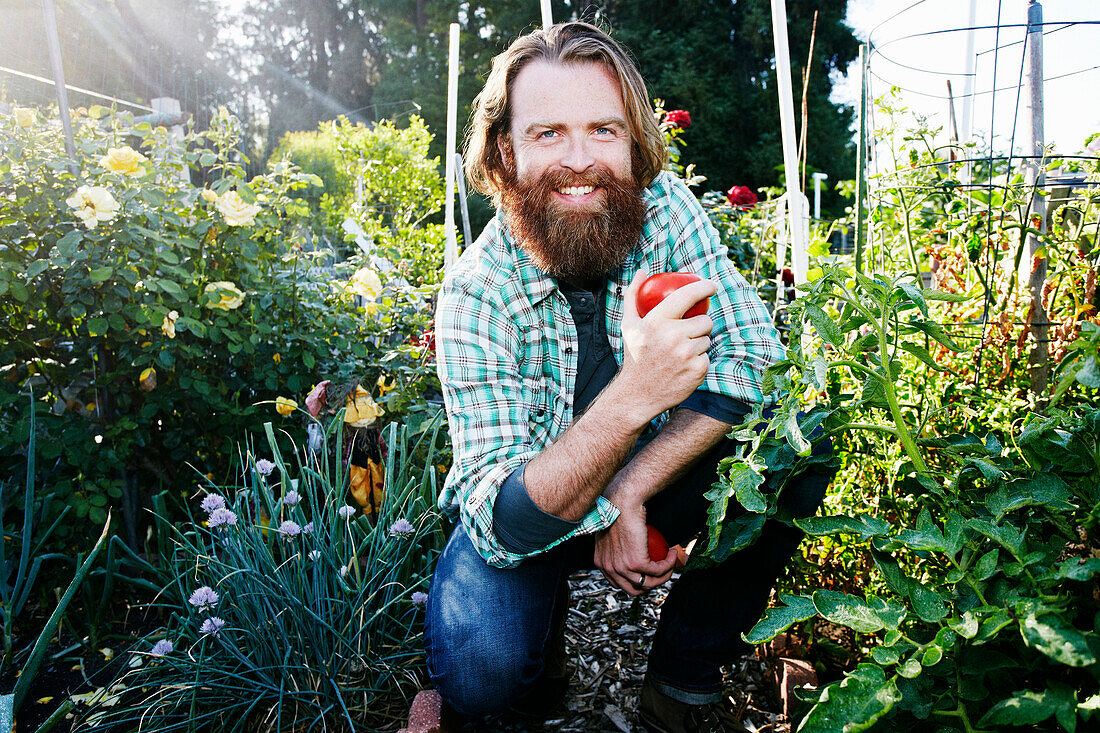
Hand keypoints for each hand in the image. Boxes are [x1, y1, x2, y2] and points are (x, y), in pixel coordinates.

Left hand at [594, 498, 676, 595]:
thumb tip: (627, 550)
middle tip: (662, 570)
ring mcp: (622, 568)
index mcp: (600, 563)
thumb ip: (614, 545)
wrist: (622, 501)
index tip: (647, 571)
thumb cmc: (617, 509)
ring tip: (671, 562)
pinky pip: (658, 570)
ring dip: (664, 576)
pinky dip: (669, 564)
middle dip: (651, 584)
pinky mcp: (636, 562)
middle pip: (634, 589)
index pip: (619, 583)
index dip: (636, 581)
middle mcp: (609, 569)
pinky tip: (673, 553)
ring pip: (648, 584)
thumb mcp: (609, 531)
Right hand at [616, 270, 715, 421]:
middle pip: (704, 320)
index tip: (711, 286)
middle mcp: (673, 336)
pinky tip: (683, 367)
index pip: (687, 295)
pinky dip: (698, 361)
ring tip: (680, 353)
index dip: (704, 286)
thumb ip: (633, 296)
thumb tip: (642, 271)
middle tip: (687, 334)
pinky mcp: (698, 370)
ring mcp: (687, 354)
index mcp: (657, 321)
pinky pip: (707, 357)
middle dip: (699, 325)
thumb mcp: (629, 325)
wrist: (638, 394)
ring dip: (698, 344)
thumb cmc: (635, 356)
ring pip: (707, 340)